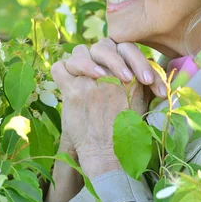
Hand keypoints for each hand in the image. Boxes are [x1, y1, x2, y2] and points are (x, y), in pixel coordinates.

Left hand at [51, 41, 154, 177]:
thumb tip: (131, 63)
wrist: (109, 155)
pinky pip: (60, 68)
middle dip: (99, 54)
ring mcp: (90, 83)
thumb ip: (137, 81)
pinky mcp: (73, 93)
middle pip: (100, 46)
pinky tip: (68, 81)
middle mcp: (111, 76)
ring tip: (84, 75)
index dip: (117, 53)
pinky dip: (62, 70)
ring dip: (80, 61)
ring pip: (79, 53)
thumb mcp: (141, 103)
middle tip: (100, 72)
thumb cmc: (125, 132)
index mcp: (132, 77)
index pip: (122, 46)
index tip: (119, 68)